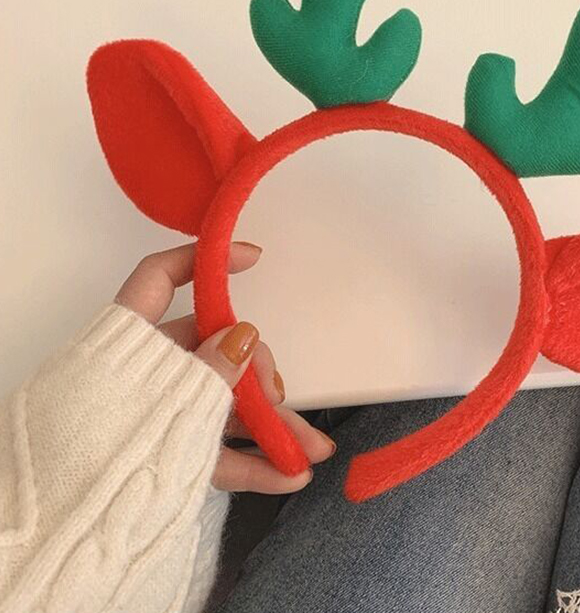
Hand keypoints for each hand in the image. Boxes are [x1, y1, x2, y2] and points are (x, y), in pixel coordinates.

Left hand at [114, 241, 335, 493]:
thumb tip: (245, 335)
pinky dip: (251, 462)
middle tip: (280, 398)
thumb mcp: (162, 398)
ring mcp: (161, 412)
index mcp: (131, 338)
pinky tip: (286, 474)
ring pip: (225, 407)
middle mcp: (148, 369)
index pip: (161, 277)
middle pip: (216, 351)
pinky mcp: (168, 452)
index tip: (253, 258)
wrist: (62, 528)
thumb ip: (210, 368)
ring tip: (311, 451)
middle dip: (261, 377)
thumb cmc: (97, 448)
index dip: (206, 260)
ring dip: (272, 429)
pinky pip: (216, 449)